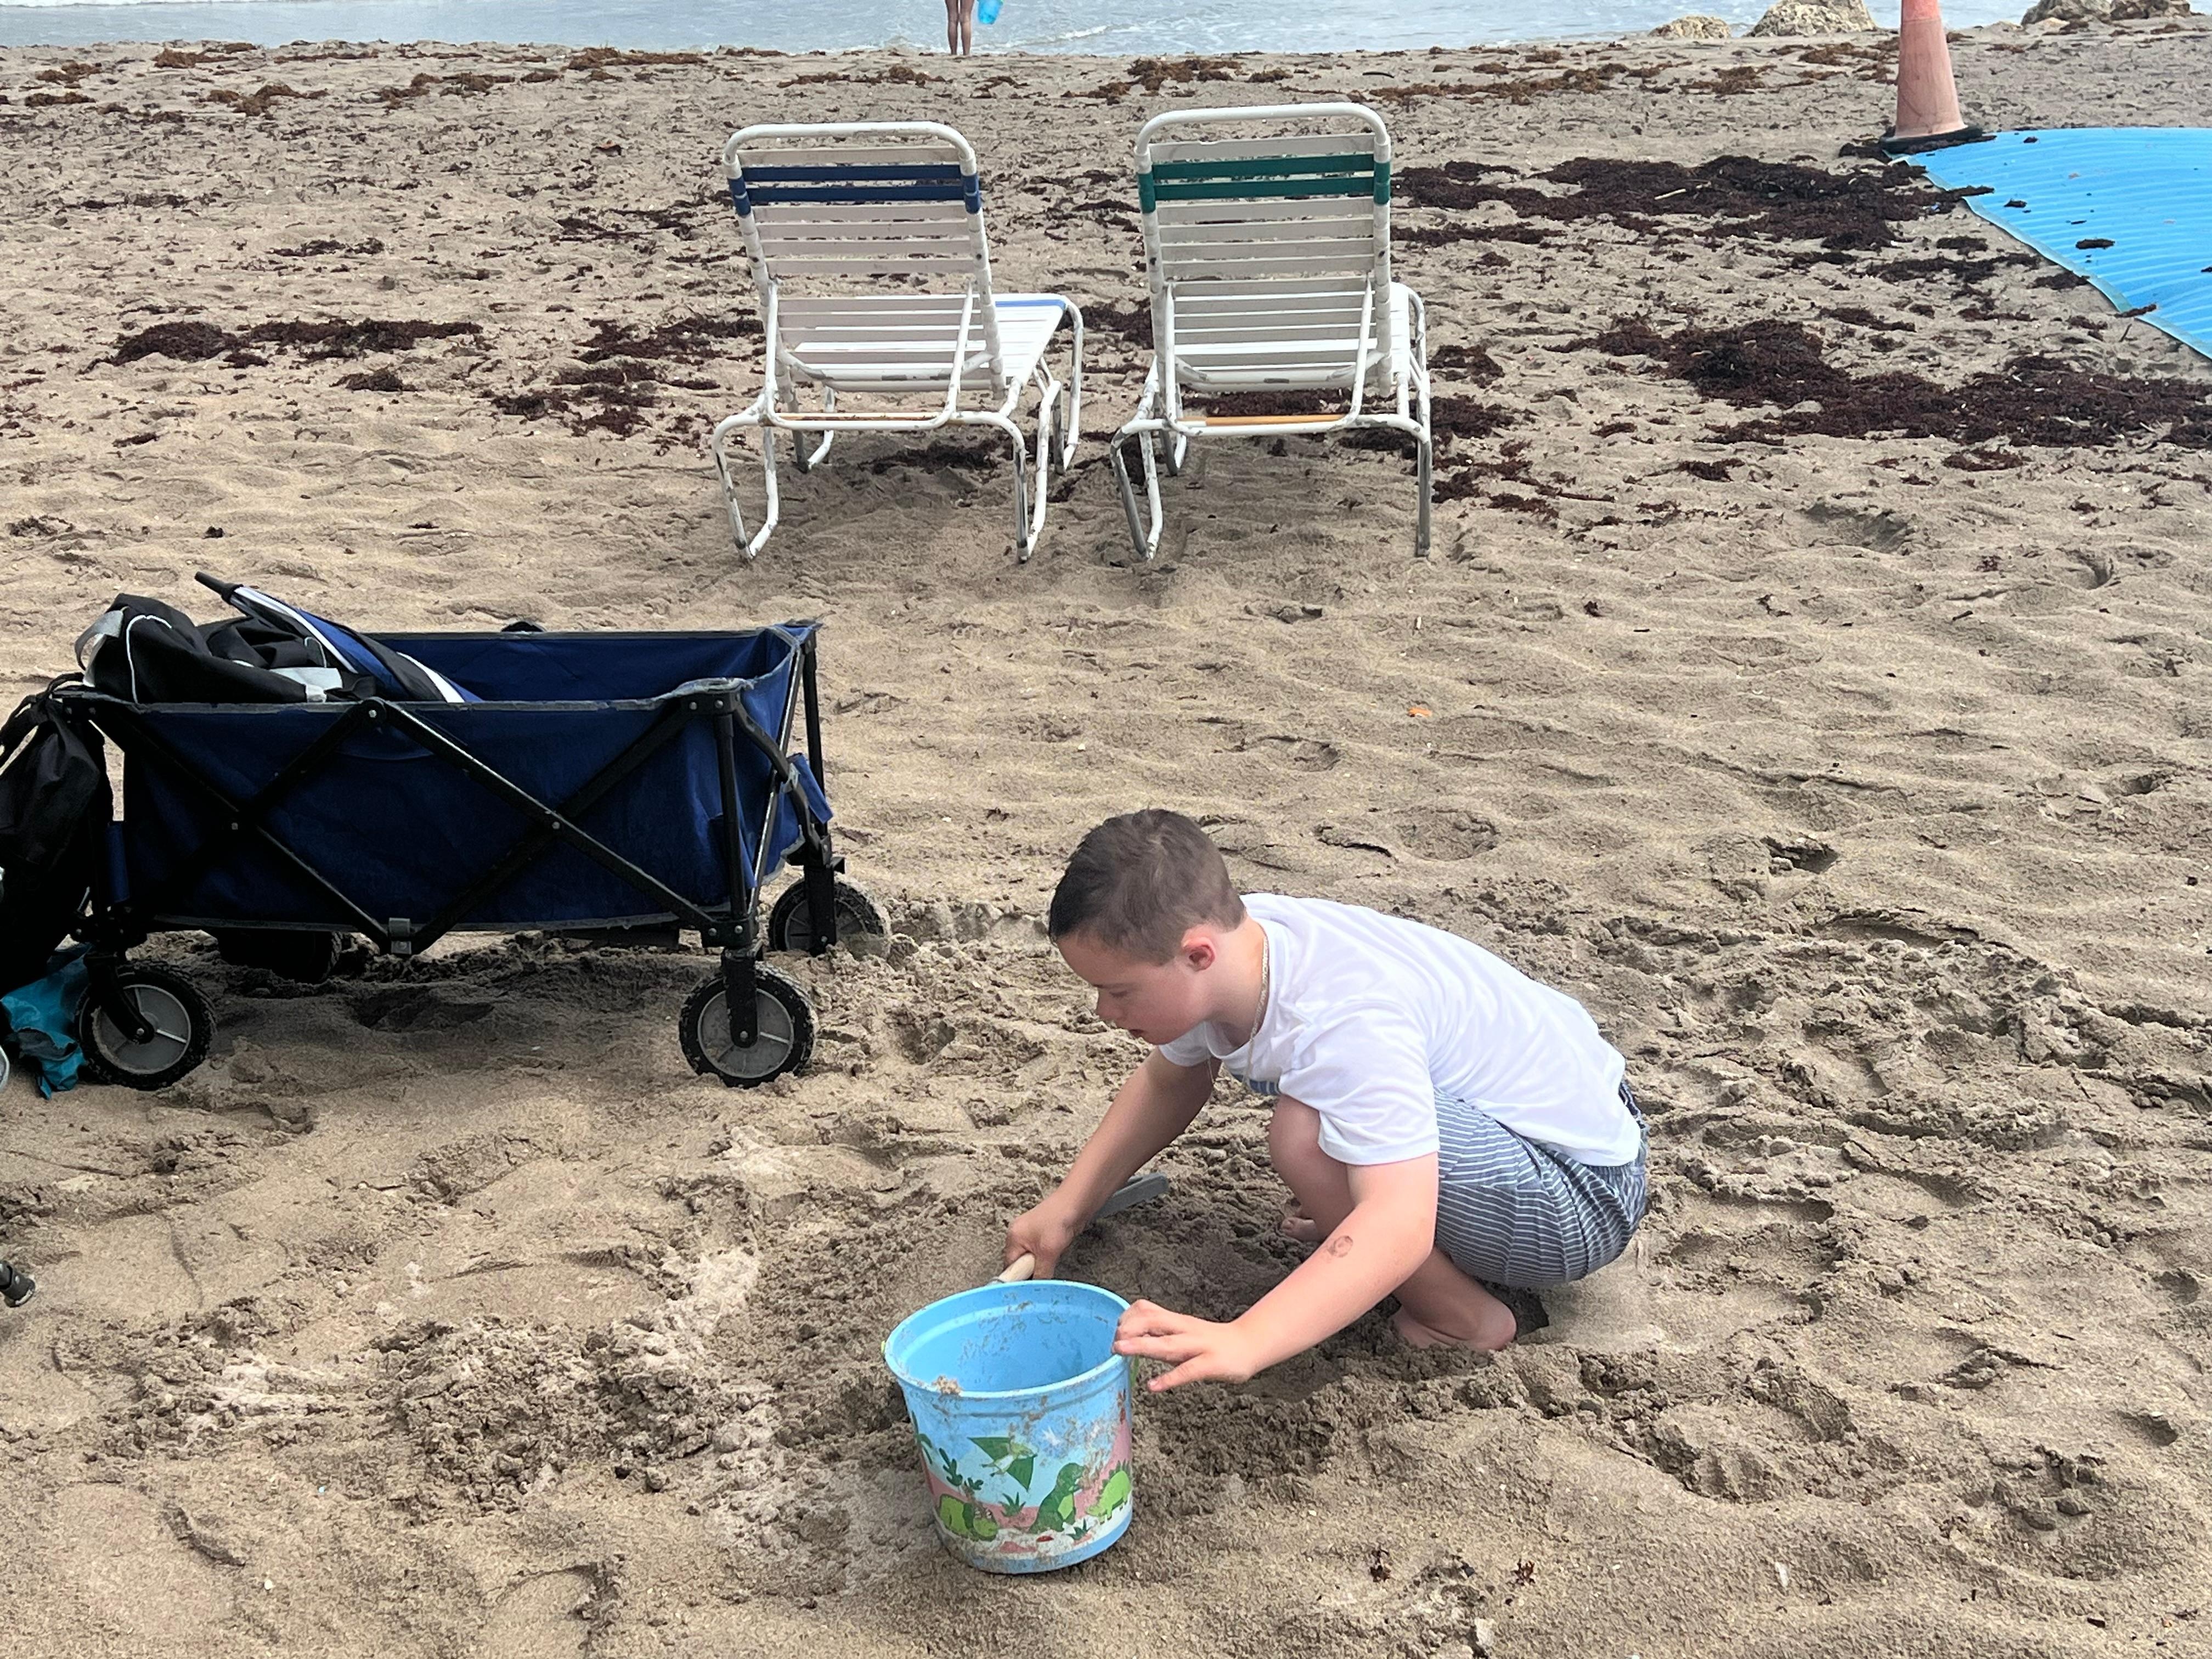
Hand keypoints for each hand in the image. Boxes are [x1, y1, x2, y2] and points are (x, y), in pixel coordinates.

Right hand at [1004, 1198, 1080, 1280]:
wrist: (1076, 1202)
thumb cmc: (1059, 1221)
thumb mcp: (1048, 1253)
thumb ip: (1040, 1272)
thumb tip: (1037, 1288)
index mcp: (1013, 1238)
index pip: (1010, 1267)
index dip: (1019, 1278)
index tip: (1028, 1288)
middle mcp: (1018, 1235)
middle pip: (1020, 1263)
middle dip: (1032, 1270)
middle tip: (1044, 1271)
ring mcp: (1030, 1233)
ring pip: (1032, 1258)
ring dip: (1042, 1263)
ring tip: (1052, 1259)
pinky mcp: (1041, 1234)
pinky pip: (1040, 1252)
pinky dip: (1047, 1256)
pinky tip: (1056, 1253)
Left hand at [1113, 1299, 1261, 1391]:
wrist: (1249, 1344)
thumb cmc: (1212, 1340)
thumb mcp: (1184, 1331)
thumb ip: (1161, 1332)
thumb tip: (1131, 1335)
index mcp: (1177, 1321)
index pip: (1148, 1310)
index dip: (1127, 1318)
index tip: (1114, 1331)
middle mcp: (1185, 1330)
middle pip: (1153, 1321)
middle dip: (1129, 1329)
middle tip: (1113, 1343)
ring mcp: (1199, 1346)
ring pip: (1167, 1343)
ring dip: (1141, 1346)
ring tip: (1120, 1351)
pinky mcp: (1211, 1364)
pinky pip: (1188, 1371)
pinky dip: (1169, 1378)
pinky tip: (1153, 1386)